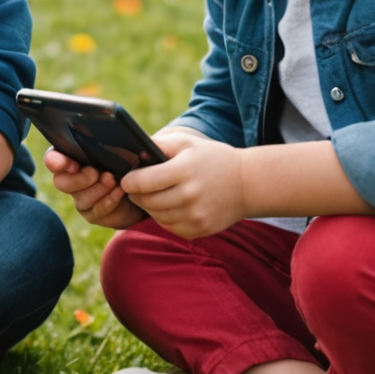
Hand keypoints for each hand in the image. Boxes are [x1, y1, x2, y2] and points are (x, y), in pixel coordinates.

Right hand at [42, 147, 147, 229]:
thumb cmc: (133, 160)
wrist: (144, 186)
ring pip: (80, 199)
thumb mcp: (127, 148)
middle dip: (79, 179)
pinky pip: (96, 212)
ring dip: (98, 189)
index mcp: (73, 156)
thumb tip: (114, 138)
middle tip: (96, 173)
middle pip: (61, 182)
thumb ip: (116, 142)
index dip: (55, 161)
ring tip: (114, 180)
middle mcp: (72, 178)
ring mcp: (82, 198)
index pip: (53, 158)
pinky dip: (109, 201)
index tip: (71, 164)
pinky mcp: (93, 214)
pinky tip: (120, 192)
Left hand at [117, 132, 249, 239]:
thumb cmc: (213, 158)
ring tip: (151, 196)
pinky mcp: (199, 230)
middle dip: (136, 195)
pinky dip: (164, 218)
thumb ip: (159, 144)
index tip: (126, 179)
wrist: (248, 184)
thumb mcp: (187, 143)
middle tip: (135, 189)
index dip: (129, 181)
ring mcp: (195, 216)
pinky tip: (169, 207)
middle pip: (147, 201)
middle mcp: (189, 196)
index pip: (143, 182)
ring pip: (156, 216)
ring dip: (149, 207)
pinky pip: (170, 227)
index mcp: (184, 171)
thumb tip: (133, 152)